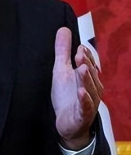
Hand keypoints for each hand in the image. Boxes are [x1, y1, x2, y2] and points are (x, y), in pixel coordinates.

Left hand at [51, 27, 103, 149]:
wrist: (68, 124)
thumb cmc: (67, 97)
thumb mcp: (61, 71)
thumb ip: (62, 52)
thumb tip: (64, 29)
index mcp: (88, 78)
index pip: (89, 64)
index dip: (86, 56)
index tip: (79, 47)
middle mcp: (92, 89)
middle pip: (91, 75)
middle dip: (86, 64)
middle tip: (79, 54)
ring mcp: (89, 102)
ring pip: (90, 89)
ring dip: (86, 79)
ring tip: (81, 69)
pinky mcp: (82, 115)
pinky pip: (85, 107)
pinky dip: (84, 99)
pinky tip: (81, 92)